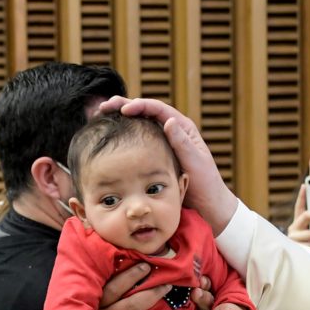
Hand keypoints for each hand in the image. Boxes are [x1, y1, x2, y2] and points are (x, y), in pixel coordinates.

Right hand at [100, 97, 237, 234]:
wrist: (207, 203)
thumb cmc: (205, 183)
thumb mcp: (195, 162)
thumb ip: (182, 143)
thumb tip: (168, 121)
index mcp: (183, 127)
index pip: (158, 109)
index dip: (140, 105)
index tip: (123, 109)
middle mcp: (172, 130)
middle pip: (145, 111)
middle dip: (124, 105)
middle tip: (104, 106)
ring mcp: (162, 141)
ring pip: (139, 123)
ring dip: (120, 117)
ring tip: (101, 115)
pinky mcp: (155, 154)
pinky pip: (137, 140)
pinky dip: (123, 135)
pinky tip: (109, 136)